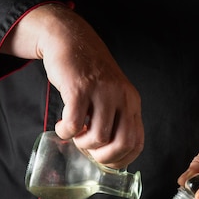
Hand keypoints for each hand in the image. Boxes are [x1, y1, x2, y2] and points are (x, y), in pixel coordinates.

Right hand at [1, 3, 143, 167]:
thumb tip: (107, 155)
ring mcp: (101, 92)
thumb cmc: (89, 73)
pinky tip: (61, 126)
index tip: (103, 159)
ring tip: (74, 133)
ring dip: (82, 143)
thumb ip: (115, 118)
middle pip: (122, 143)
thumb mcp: (112, 94)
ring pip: (98, 136)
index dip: (120, 159)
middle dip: (102, 156)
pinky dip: (65, 132)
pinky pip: (73, 123)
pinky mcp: (79, 88)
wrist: (71, 40)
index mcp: (131, 102)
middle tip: (88, 149)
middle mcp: (121, 97)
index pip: (136, 143)